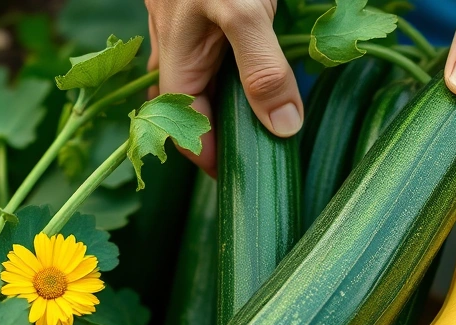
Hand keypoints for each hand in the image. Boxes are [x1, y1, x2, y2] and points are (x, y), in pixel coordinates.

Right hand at [145, 0, 303, 174]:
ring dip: (229, 104)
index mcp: (175, 55)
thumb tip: (282, 127)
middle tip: (258, 154)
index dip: (210, 156)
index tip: (243, 176)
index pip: (184, 126)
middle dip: (220, 133)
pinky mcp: (203, 10)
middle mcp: (173, 44)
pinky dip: (236, 75)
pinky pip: (214, 54)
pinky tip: (261, 81)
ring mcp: (185, 26)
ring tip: (265, 125)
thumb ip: (261, 69)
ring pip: (203, 80)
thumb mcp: (244, 14)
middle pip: (192, 107)